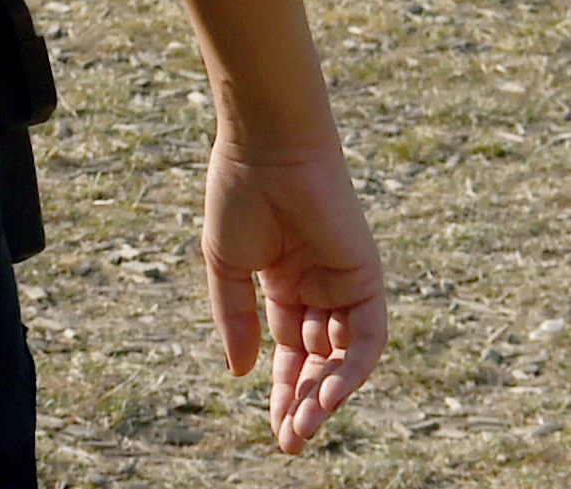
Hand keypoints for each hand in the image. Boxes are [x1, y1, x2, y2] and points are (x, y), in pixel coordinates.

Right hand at [198, 136, 384, 452]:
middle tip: (291, 442)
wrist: (266, 150)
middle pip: (318, 364)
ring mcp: (344, 286)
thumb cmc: (239, 196)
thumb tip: (242, 373)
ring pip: (343, 358)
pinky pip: (365, 337)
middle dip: (304, 404)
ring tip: (302, 425)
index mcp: (283, 286)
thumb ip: (236, 318)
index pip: (288, 353)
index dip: (282, 391)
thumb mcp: (226, 266)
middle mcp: (319, 292)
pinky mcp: (366, 279)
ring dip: (326, 395)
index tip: (275, 430)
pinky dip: (351, 368)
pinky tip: (328, 394)